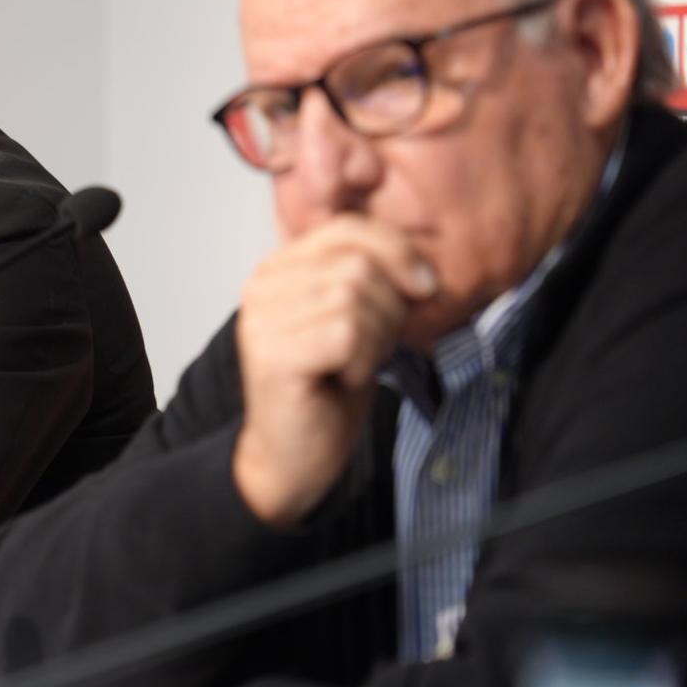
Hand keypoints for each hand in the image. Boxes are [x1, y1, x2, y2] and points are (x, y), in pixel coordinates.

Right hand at [233, 216, 437, 527]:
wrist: (293, 456)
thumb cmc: (326, 388)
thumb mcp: (352, 319)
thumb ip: (367, 278)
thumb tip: (420, 264)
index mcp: (278, 269)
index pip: (347, 229)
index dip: (396, 251)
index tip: (424, 286)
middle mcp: (262, 286)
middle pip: (358, 265)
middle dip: (389, 309)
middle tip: (374, 347)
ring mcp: (263, 319)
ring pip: (356, 298)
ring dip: (377, 339)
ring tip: (354, 365)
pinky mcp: (274, 353)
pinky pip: (348, 334)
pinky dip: (363, 361)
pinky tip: (344, 379)